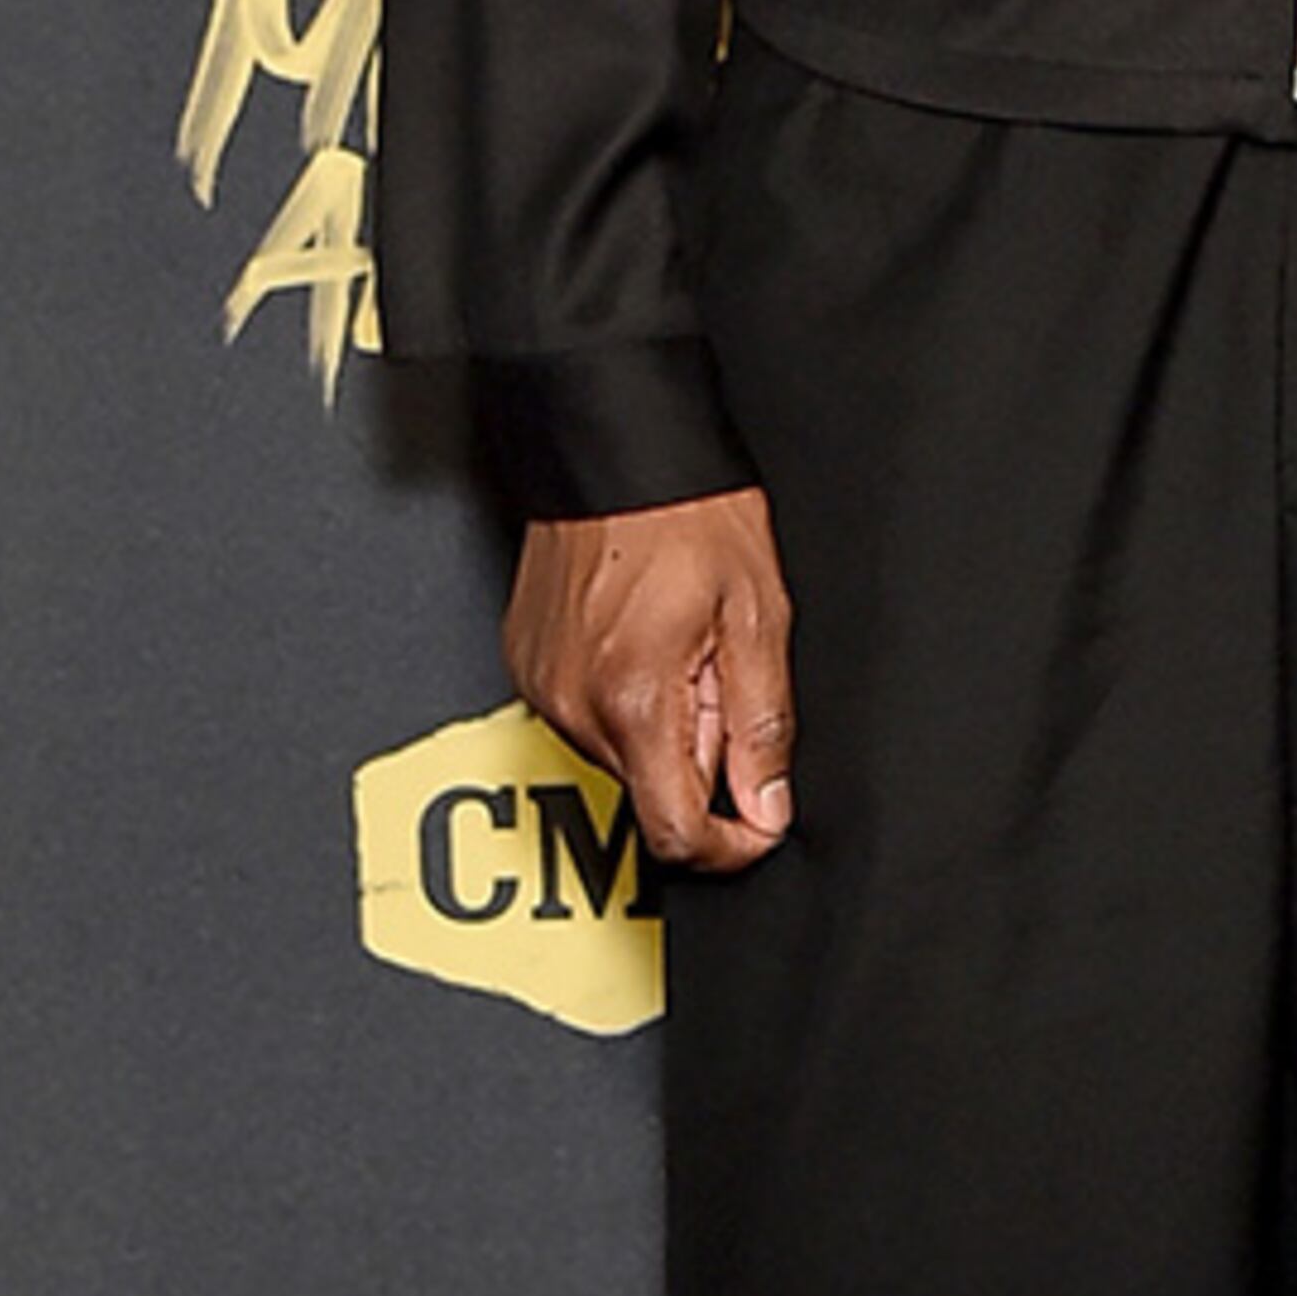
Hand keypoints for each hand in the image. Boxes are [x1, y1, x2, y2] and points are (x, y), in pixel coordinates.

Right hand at [503, 490, 795, 874]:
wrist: (614, 451)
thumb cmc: (685, 514)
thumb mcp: (757, 619)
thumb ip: (762, 727)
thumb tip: (768, 805)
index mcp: (635, 701)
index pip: (675, 832)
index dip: (730, 844)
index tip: (760, 824)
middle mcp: (576, 704)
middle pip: (650, 791)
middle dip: (702, 756)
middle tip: (723, 679)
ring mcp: (544, 687)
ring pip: (621, 755)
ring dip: (665, 725)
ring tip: (683, 646)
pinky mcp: (528, 667)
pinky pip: (587, 715)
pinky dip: (625, 697)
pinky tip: (645, 639)